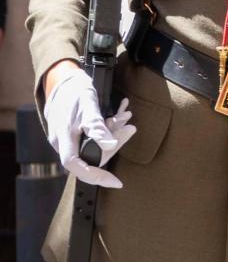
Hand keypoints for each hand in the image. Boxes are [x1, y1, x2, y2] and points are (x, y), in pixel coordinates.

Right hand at [42, 65, 135, 188]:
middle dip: (114, 145)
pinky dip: (108, 129)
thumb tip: (108, 146)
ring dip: (113, 134)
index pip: (78, 167)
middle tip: (130, 128)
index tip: (116, 183)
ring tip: (127, 117)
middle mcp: (64, 143)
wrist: (63, 79)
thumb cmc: (74, 91)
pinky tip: (120, 116)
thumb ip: (97, 127)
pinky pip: (93, 137)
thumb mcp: (88, 106)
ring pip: (95, 146)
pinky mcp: (74, 133)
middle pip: (92, 156)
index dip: (96, 177)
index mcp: (64, 140)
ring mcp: (68, 139)